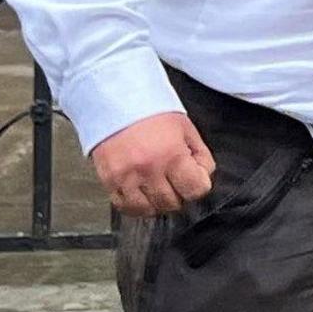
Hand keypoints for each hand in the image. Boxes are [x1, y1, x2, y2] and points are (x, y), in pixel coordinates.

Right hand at [92, 111, 214, 217]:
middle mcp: (148, 169)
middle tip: (175, 183)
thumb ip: (200, 155)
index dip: (199, 185)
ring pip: (148, 210)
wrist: (115, 101)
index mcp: (172, 154)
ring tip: (158, 189)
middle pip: (173, 203)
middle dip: (179, 195)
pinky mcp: (109, 180)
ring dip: (157, 203)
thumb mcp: (186, 129)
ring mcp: (126, 177)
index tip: (195, 179)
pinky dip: (135, 205)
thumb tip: (204, 176)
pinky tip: (140, 194)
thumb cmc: (151, 113)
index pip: (196, 190)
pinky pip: (124, 206)